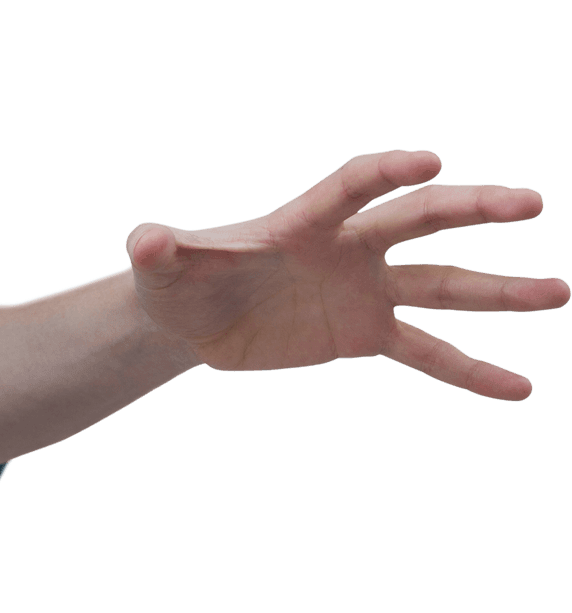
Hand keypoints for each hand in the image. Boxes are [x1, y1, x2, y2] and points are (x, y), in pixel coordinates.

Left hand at [125, 149, 570, 399]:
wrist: (197, 321)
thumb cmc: (181, 282)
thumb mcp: (164, 267)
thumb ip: (161, 249)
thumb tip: (143, 238)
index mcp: (304, 220)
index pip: (352, 187)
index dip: (387, 174)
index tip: (428, 162)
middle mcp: (347, 248)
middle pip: (418, 221)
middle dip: (470, 210)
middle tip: (528, 205)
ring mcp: (364, 291)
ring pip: (441, 286)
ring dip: (498, 291)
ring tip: (558, 292)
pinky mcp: (364, 335)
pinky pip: (427, 354)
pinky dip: (470, 372)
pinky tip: (519, 389)